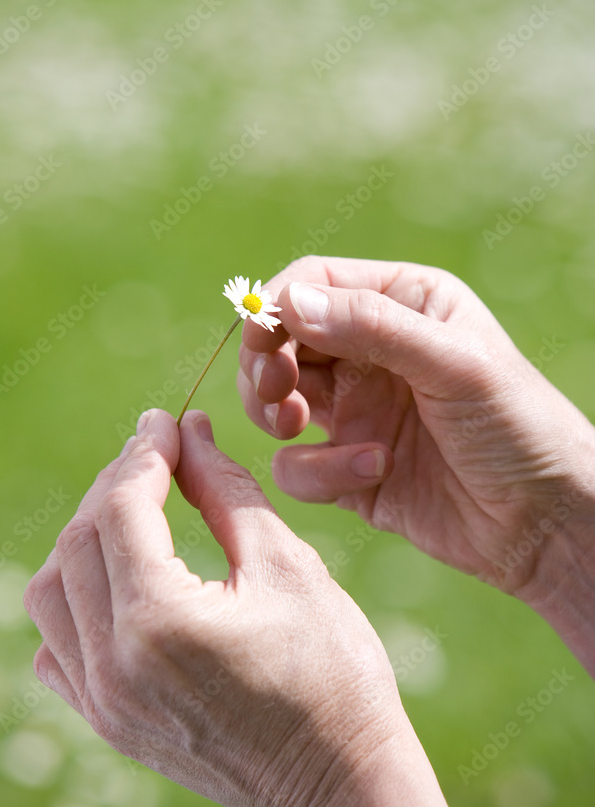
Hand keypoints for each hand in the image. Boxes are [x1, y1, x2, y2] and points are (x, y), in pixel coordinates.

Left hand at [23, 408, 490, 806]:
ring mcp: (102, 702)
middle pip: (78, 542)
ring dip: (84, 537)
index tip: (167, 421)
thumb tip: (187, 429)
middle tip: (157, 453)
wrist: (340, 782)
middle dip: (115, 484)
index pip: (121, 508)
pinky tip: (117, 578)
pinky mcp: (107, 723)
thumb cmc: (333, 669)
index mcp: (160, 622)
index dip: (143, 452)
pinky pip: (55, 647)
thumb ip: (225, 488)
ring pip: (50, 592)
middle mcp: (113, 666)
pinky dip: (71, 599)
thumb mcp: (287, 564)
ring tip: (134, 509)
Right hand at [238, 256, 594, 604]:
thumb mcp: (454, 364)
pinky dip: (321, 472)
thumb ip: (373, 327)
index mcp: (402, 304)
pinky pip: (299, 466)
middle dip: (266, 364)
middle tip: (277, 388)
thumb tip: (289, 302)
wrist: (544, 522)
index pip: (314, 285)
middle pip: (282, 341)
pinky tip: (376, 470)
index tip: (263, 340)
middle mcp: (372, 353)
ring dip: (275, 412)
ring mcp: (358, 412)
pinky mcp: (349, 469)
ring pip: (277, 401)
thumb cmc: (518, 426)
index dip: (276, 307)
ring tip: (297, 425)